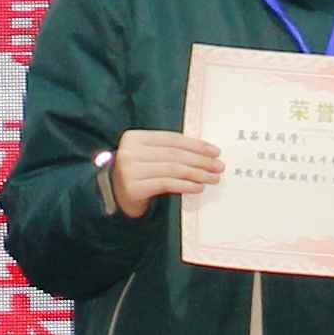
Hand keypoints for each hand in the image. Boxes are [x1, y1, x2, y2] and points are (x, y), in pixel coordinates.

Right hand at [107, 130, 221, 216]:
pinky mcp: (133, 187)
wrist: (115, 196)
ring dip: (197, 173)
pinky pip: (166, 184)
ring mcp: (129, 170)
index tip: (215, 151)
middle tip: (218, 166)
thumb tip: (205, 153)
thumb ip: (169, 151)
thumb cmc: (138, 174)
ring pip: (172, 169)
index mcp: (135, 137)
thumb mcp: (150, 157)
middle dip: (200, 160)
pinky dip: (185, 185)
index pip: (172, 139)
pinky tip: (198, 187)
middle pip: (174, 154)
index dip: (196, 145)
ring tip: (212, 178)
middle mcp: (129, 151)